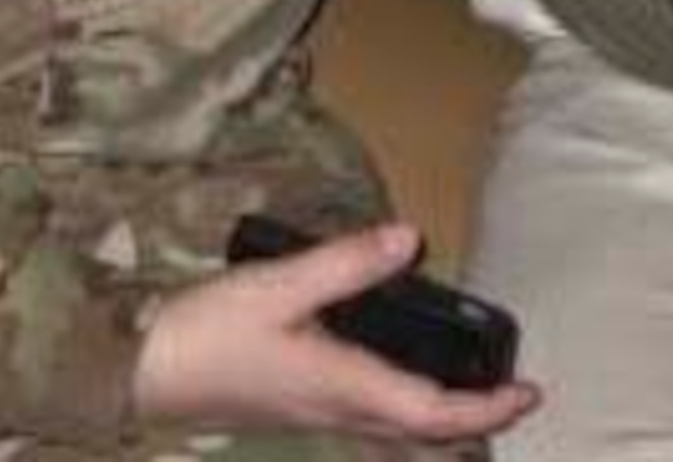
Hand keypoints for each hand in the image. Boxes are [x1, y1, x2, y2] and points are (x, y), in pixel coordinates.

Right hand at [133, 223, 538, 443]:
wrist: (143, 374)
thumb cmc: (208, 333)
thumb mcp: (279, 285)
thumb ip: (346, 263)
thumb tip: (410, 240)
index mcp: (344, 387)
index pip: (433, 413)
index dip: (486, 409)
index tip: (529, 391)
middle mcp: (337, 412)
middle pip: (422, 432)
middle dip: (472, 420)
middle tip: (511, 392)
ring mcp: (314, 415)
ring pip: (395, 429)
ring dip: (439, 416)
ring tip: (469, 385)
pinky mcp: (295, 406)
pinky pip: (369, 418)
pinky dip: (403, 405)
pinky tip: (394, 373)